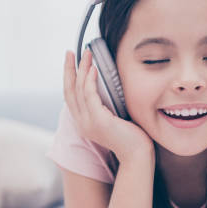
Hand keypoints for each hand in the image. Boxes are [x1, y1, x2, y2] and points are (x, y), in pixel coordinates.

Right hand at [63, 48, 154, 162]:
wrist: (138, 154)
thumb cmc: (131, 136)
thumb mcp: (114, 117)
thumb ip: (105, 105)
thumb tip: (107, 87)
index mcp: (83, 122)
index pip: (70, 96)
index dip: (68, 77)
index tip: (72, 60)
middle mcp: (81, 123)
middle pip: (69, 91)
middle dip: (69, 69)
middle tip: (70, 52)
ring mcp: (88, 123)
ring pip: (79, 90)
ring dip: (82, 69)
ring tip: (87, 53)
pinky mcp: (98, 121)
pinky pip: (90, 96)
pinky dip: (90, 81)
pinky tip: (94, 69)